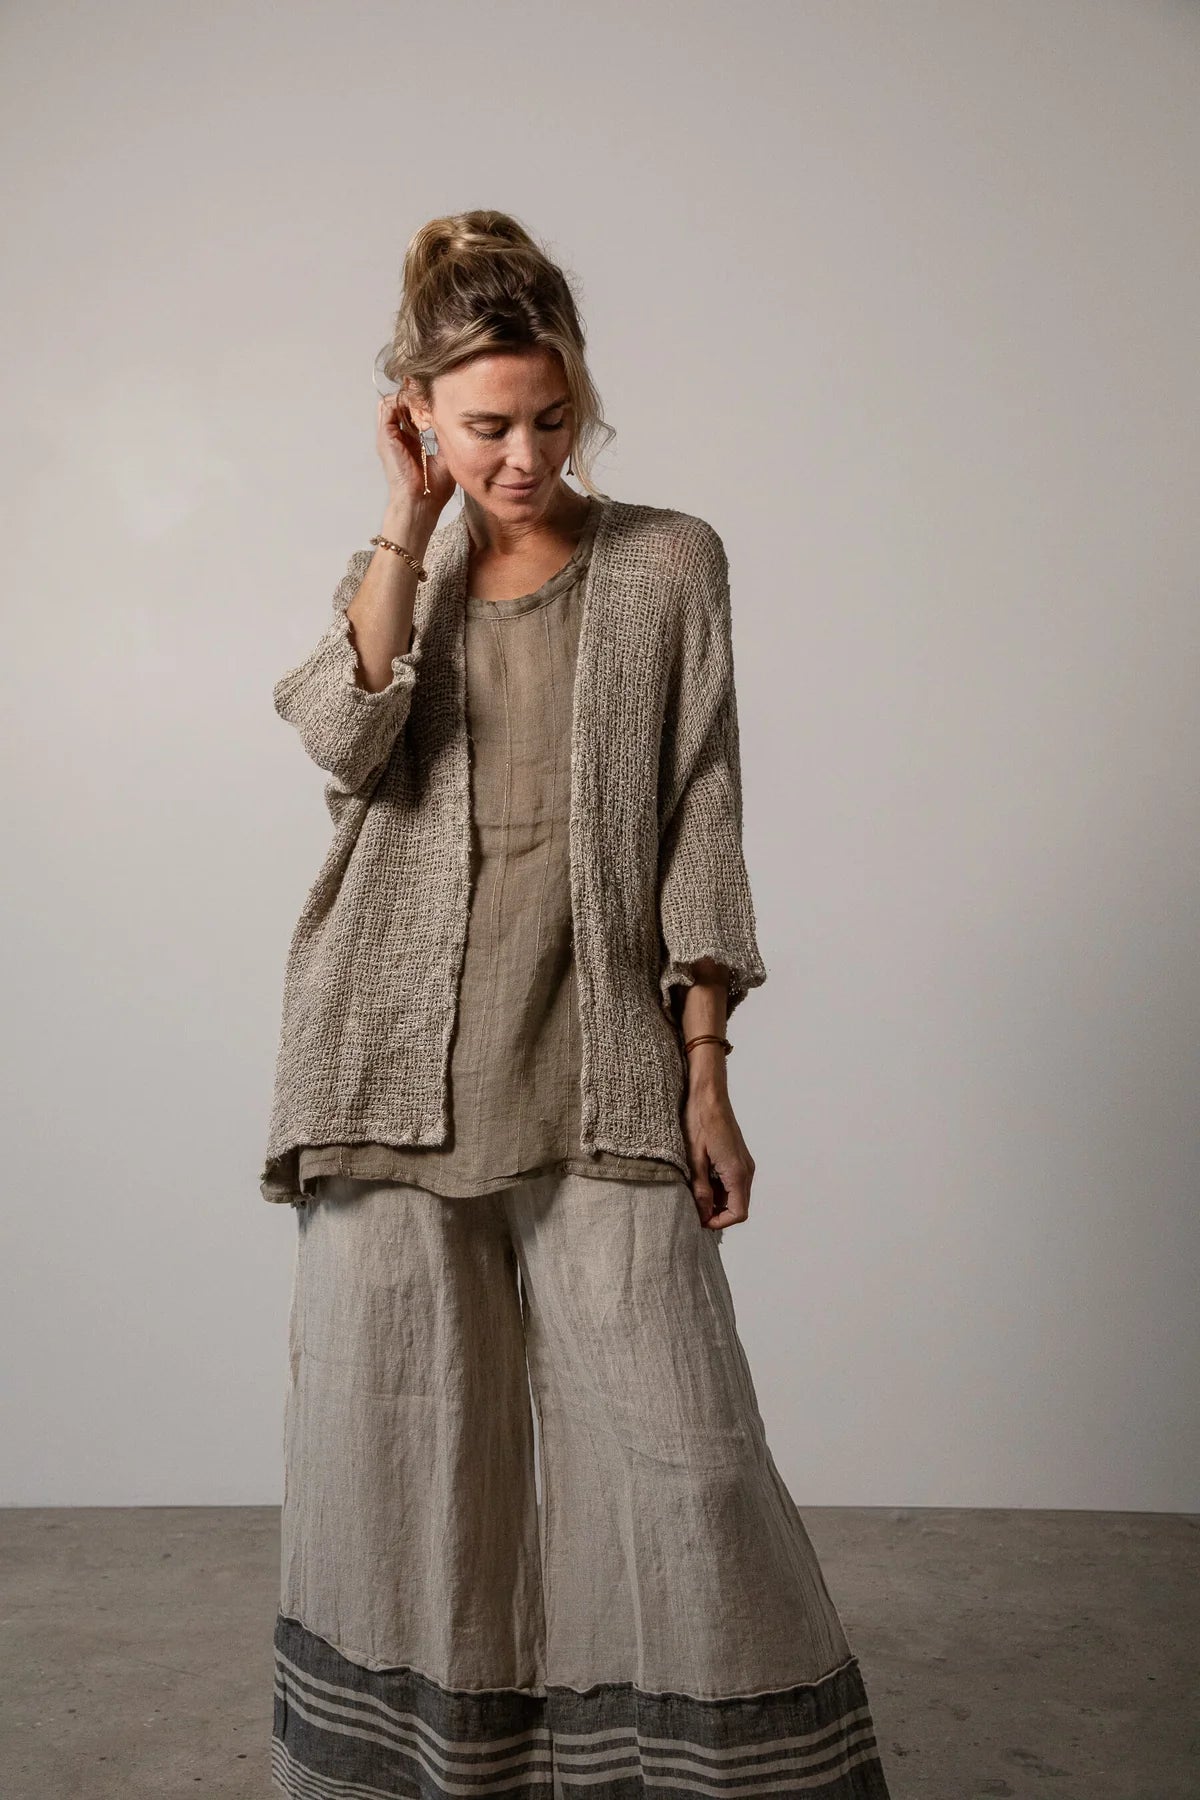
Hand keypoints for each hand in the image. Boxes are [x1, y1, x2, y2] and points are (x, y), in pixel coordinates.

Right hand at [376, 393, 456, 527]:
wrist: (422, 502)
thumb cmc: (433, 488)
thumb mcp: (446, 456)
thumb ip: (445, 437)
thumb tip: (452, 418)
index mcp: (410, 442)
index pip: (412, 412)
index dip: (424, 403)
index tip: (441, 401)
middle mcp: (398, 436)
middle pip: (401, 403)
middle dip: (416, 396)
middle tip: (433, 397)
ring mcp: (390, 436)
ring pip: (393, 401)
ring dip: (409, 397)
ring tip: (426, 402)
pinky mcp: (386, 436)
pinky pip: (388, 407)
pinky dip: (403, 402)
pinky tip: (420, 411)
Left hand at [681, 1064, 755, 1229]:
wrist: (708, 1094)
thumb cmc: (698, 1121)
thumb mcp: (694, 1159)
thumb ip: (700, 1190)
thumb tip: (703, 1214)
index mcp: (737, 1172)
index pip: (738, 1213)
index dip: (719, 1222)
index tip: (699, 1219)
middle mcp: (746, 1169)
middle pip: (739, 1206)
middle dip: (717, 1212)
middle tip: (693, 1206)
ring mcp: (744, 1162)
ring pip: (736, 1194)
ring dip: (717, 1199)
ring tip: (694, 1189)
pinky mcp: (738, 1156)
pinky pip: (733, 1181)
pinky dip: (719, 1187)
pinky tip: (701, 1176)